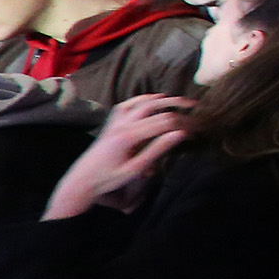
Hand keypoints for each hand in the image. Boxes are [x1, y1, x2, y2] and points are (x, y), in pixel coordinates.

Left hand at [47, 95, 194, 218]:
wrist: (82, 180)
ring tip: (177, 100)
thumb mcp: (136, 169)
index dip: (183, 122)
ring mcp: (115, 122)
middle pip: (153, 105)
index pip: (163, 121)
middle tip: (193, 105)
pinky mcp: (111, 123)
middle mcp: (122, 124)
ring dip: (160, 98)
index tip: (196, 127)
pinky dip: (141, 99)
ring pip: (140, 101)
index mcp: (129, 136)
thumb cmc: (109, 178)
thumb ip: (157, 150)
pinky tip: (151, 101)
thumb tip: (180, 134)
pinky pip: (127, 104)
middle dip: (175, 103)